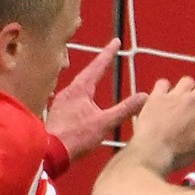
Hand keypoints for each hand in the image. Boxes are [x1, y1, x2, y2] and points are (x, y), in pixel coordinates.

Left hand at [46, 40, 146, 162]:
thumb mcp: (105, 123)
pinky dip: (82, 96)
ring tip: (96, 78)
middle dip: (98, 66)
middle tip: (108, 56)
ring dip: (89, 81)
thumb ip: (125, 109)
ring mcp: (60, 102)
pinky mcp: (57, 114)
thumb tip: (145, 96)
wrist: (49, 153)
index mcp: (80, 90)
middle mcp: (68, 92)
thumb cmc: (77, 137)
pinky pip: (72, 99)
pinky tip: (82, 102)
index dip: (108, 54)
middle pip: (86, 75)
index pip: (97, 66)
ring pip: (78, 87)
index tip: (116, 41)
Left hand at [128, 76, 194, 175]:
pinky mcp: (157, 95)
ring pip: (187, 81)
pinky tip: (163, 100)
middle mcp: (194, 98)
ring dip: (187, 90)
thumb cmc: (182, 153)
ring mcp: (174, 95)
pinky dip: (165, 90)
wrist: (153, 152)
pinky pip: (164, 83)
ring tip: (180, 104)